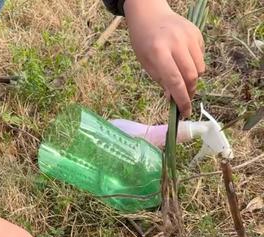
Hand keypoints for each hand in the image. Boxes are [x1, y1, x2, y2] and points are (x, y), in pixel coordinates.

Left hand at [124, 0, 204, 116]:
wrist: (150, 14)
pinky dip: (195, 65)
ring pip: (200, 68)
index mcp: (159, 53)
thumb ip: (162, 81)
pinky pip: (201, 57)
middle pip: (191, 76)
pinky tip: (183, 62)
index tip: (185, 113)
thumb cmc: (144, 43)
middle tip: (184, 99)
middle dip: (190, 92)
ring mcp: (188, 36)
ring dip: (193, 80)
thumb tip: (174, 99)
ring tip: (182, 80)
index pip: (175, 82)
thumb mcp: (147, 64)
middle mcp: (176, 43)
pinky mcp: (196, 32)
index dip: (182, 100)